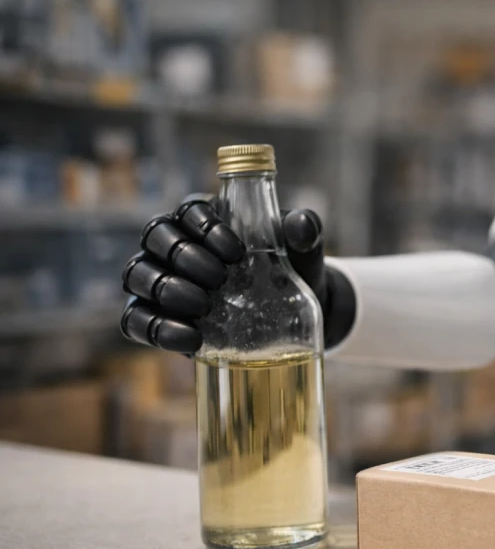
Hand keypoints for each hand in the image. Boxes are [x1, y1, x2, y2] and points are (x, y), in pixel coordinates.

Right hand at [119, 197, 326, 352]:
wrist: (290, 315)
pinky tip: (191, 338)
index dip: (204, 226)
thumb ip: (304, 230)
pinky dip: (158, 329)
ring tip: (204, 306)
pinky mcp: (157, 320)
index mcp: (202, 220)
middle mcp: (172, 247)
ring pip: (138, 275)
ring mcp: (159, 282)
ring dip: (167, 289)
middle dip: (186, 257)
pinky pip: (136, 321)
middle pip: (156, 237)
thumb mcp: (302, 249)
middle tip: (220, 279)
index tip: (236, 251)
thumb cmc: (289, 270)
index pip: (187, 211)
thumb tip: (301, 224)